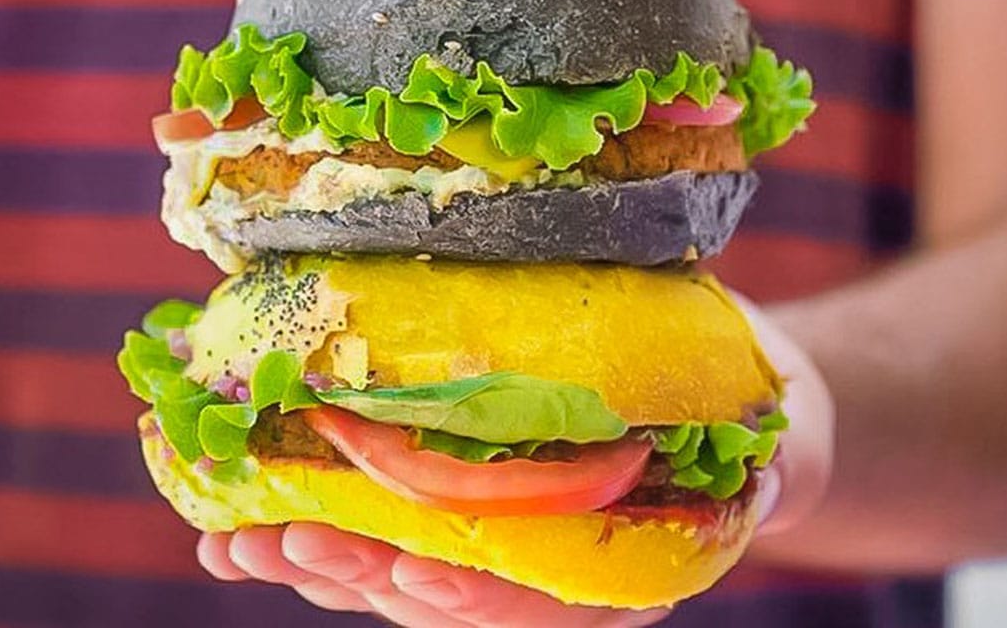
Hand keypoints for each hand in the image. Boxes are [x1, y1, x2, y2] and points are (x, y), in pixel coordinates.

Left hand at [197, 299, 833, 624]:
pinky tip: (246, 522)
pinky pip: (393, 530)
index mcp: (624, 564)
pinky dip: (324, 523)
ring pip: (404, 571)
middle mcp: (553, 570)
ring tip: (233, 542)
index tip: (414, 573)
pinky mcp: (470, 505)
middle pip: (451, 593)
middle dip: (364, 572)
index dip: (481, 596)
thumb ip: (761, 453)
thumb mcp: (769, 427)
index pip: (544, 598)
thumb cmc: (754, 407)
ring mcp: (505, 543)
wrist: (741, 411)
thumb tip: (773, 455)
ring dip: (318, 558)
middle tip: (282, 542)